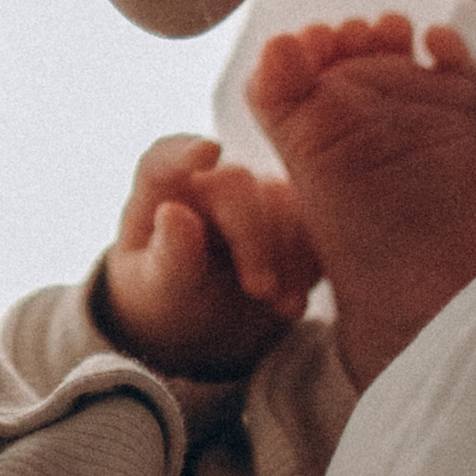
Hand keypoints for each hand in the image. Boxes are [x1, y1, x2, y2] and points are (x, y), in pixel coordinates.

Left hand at [96, 136, 319, 376]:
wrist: (204, 324)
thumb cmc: (167, 298)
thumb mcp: (158, 290)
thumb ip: (167, 256)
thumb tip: (173, 213)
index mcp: (161, 188)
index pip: (164, 158)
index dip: (185, 151)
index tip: (207, 152)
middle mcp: (210, 179)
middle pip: (237, 183)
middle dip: (252, 237)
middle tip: (258, 289)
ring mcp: (256, 193)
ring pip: (285, 201)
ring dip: (287, 256)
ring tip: (279, 305)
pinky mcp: (295, 215)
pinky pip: (317, 224)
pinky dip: (310, 264)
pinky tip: (294, 300)